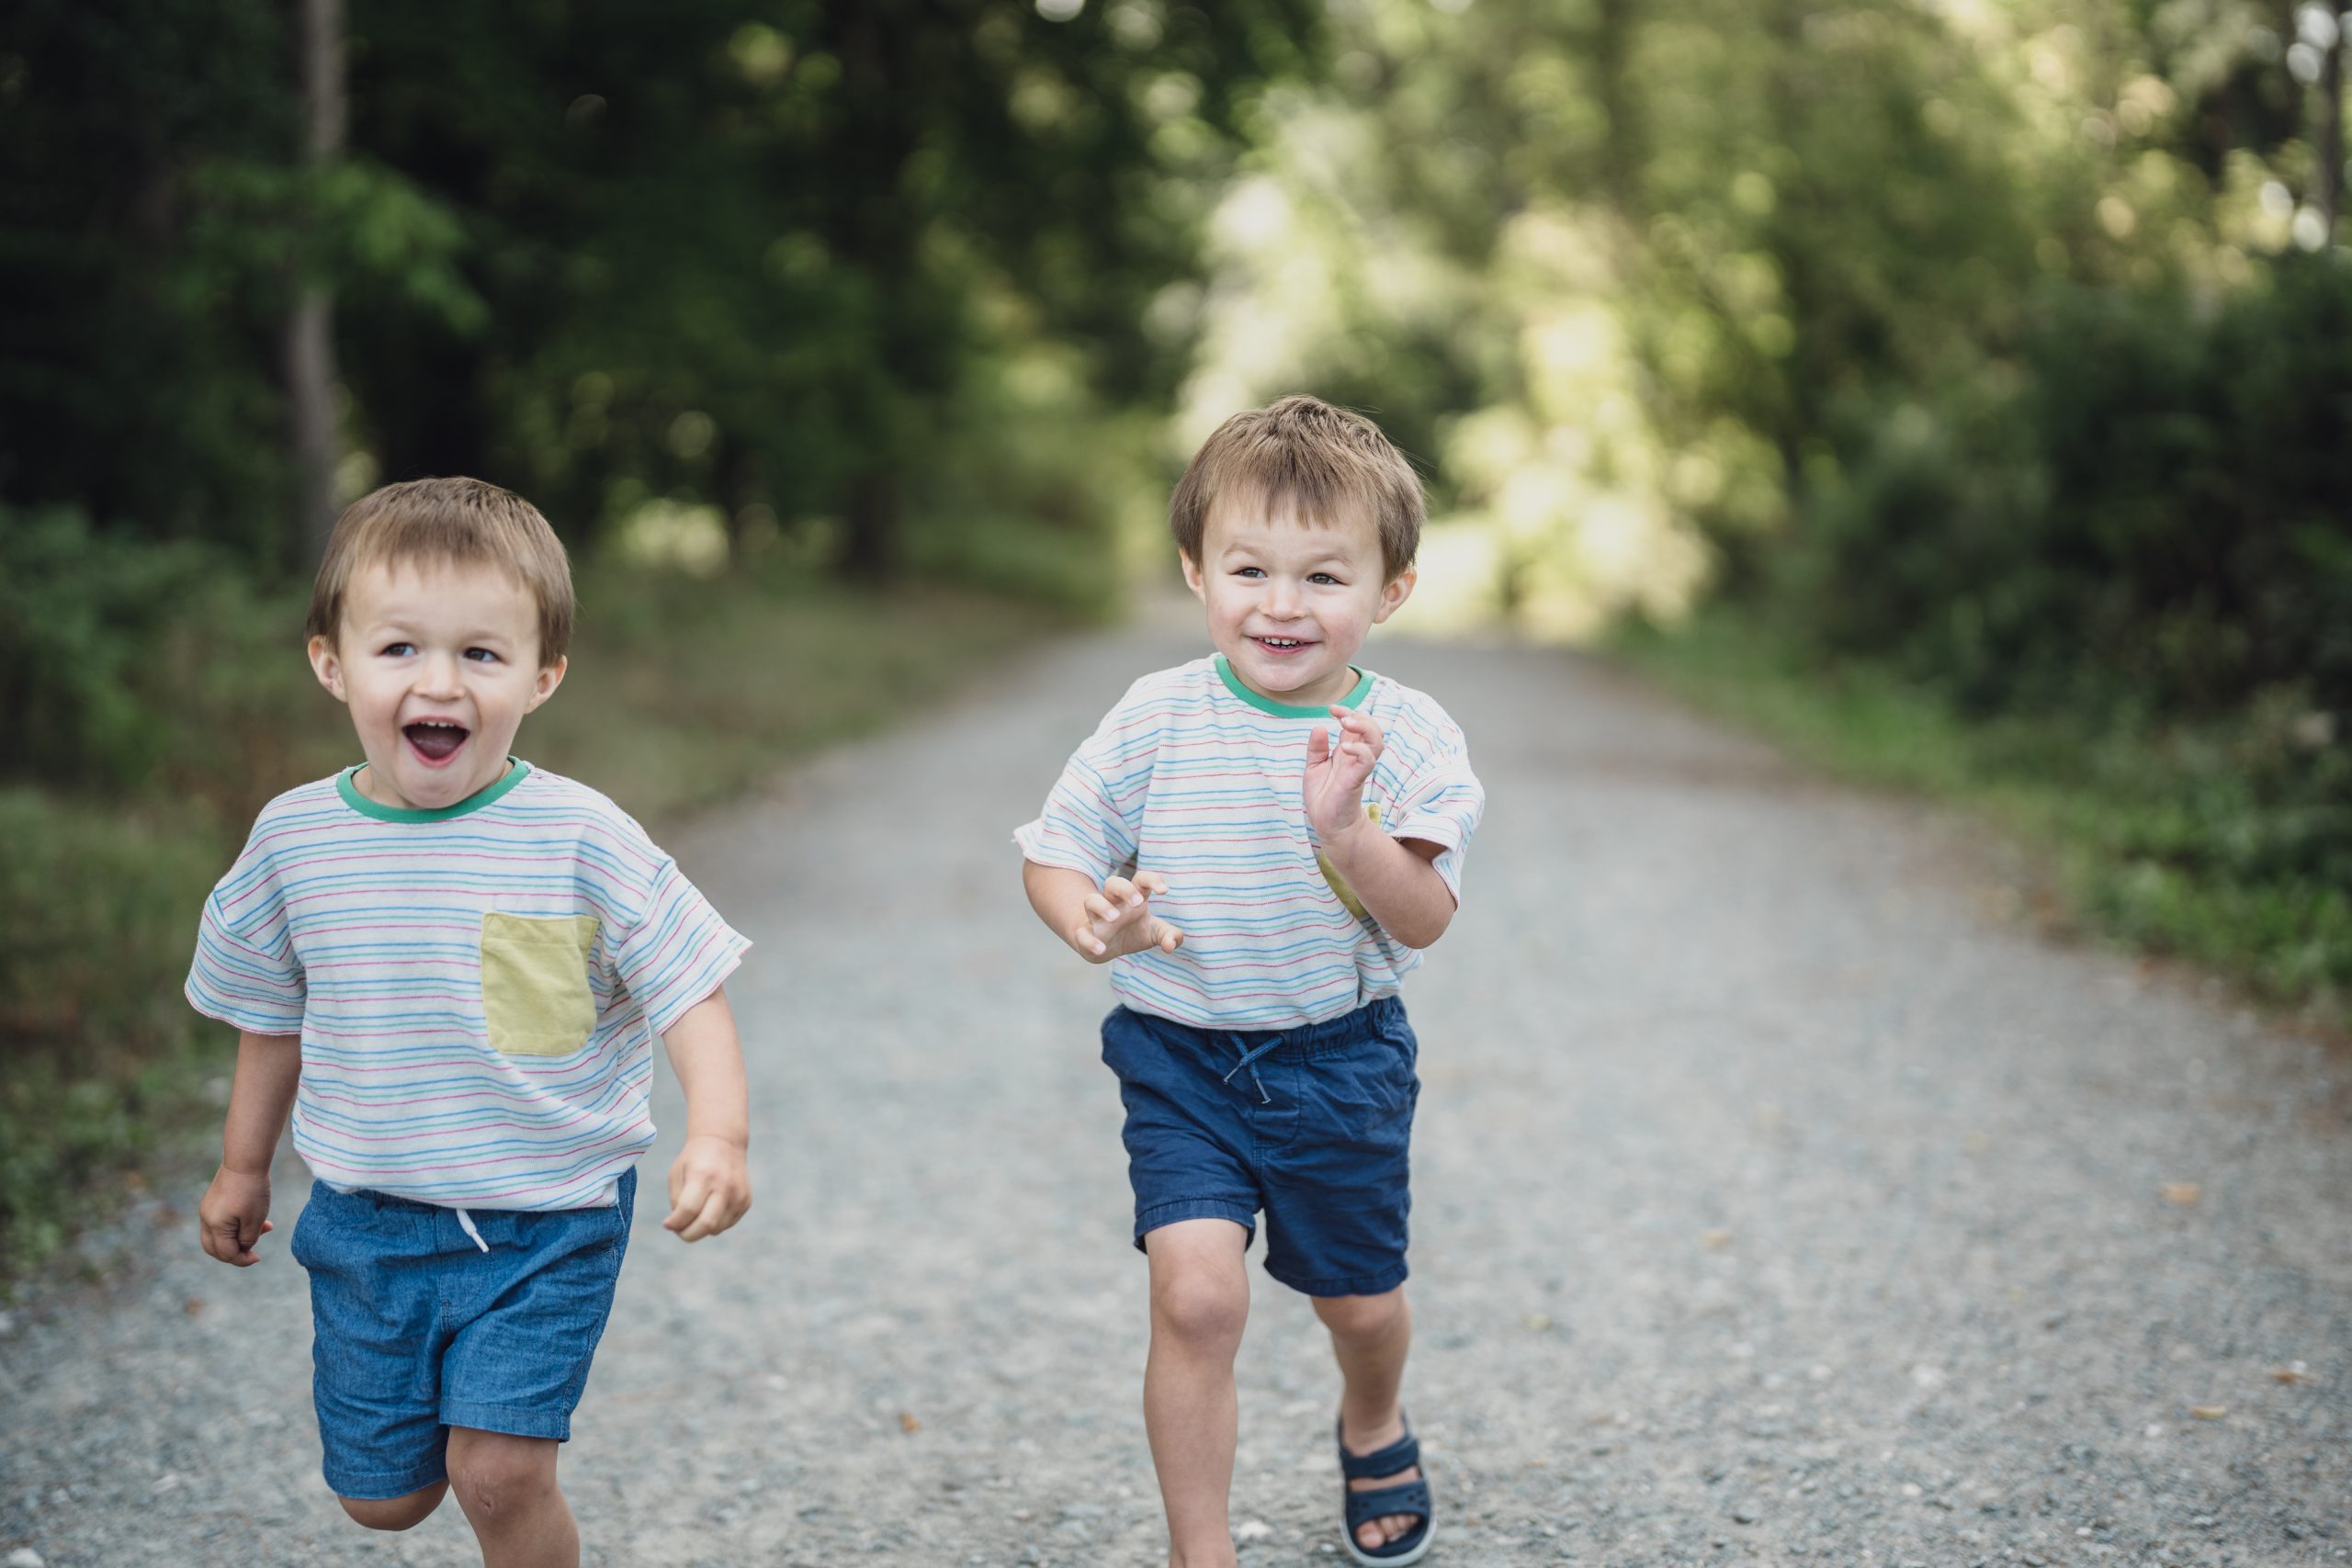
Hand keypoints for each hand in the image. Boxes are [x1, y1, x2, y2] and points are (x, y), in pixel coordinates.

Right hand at [198, 1165, 273, 1265]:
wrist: (245, 1161)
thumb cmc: (252, 1190)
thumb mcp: (254, 1219)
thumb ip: (248, 1239)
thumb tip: (242, 1248)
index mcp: (214, 1226)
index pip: (226, 1253)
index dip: (242, 1259)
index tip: (257, 1258)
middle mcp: (206, 1220)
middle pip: (215, 1248)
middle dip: (234, 1253)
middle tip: (253, 1253)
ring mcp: (207, 1210)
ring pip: (218, 1236)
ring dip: (238, 1238)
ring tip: (264, 1228)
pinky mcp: (212, 1202)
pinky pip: (221, 1223)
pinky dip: (236, 1226)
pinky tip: (257, 1220)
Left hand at [664, 1133, 750, 1241]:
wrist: (724, 1142)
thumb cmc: (694, 1160)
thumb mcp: (677, 1174)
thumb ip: (676, 1201)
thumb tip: (677, 1227)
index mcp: (704, 1175)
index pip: (688, 1210)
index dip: (675, 1223)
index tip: (667, 1224)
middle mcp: (725, 1186)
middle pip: (706, 1225)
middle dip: (687, 1235)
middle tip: (678, 1230)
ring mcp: (739, 1194)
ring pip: (716, 1229)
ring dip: (700, 1230)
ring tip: (692, 1217)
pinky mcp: (746, 1201)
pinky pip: (726, 1224)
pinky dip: (714, 1223)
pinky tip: (708, 1208)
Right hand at [1070, 871, 1183, 962]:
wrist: (1107, 948)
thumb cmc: (1134, 932)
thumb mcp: (1155, 933)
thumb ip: (1170, 936)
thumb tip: (1171, 945)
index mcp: (1133, 897)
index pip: (1141, 879)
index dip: (1152, 879)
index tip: (1164, 891)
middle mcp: (1113, 902)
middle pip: (1113, 882)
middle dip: (1125, 889)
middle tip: (1137, 902)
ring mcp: (1096, 917)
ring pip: (1091, 900)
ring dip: (1101, 906)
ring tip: (1114, 918)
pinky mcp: (1085, 934)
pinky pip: (1082, 933)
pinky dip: (1089, 940)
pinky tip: (1101, 948)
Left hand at [1304, 704, 1383, 842]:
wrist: (1328, 824)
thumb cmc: (1323, 797)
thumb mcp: (1314, 767)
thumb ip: (1316, 748)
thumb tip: (1319, 727)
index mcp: (1347, 751)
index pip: (1357, 724)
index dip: (1348, 712)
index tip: (1332, 709)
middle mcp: (1356, 756)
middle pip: (1372, 728)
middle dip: (1360, 716)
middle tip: (1341, 716)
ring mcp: (1359, 767)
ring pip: (1377, 740)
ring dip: (1365, 727)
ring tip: (1346, 723)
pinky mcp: (1357, 779)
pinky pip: (1367, 760)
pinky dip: (1360, 750)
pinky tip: (1345, 748)